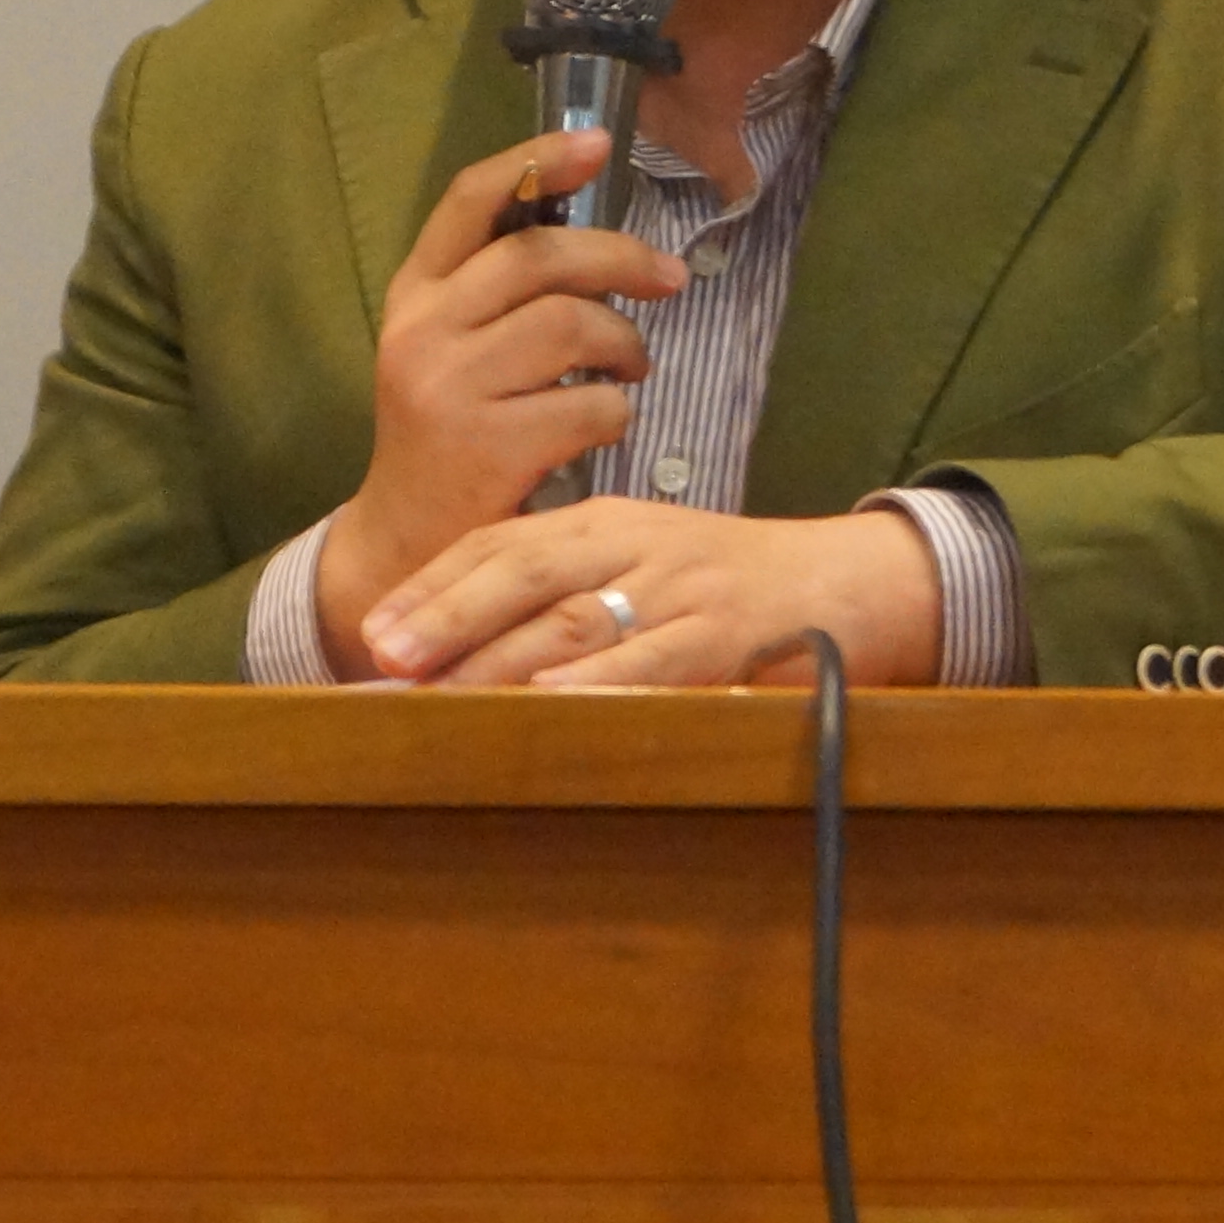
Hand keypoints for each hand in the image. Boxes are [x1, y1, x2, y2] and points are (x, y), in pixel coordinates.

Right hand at [311, 131, 689, 676]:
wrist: (405, 550)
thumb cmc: (450, 439)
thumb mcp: (451, 352)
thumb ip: (500, 296)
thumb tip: (597, 241)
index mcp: (415, 294)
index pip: (472, 199)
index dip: (537, 158)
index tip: (596, 142)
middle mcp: (422, 330)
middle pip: (540, 255)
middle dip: (621, 258)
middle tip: (669, 279)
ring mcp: (449, 387)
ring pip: (572, 324)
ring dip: (625, 342)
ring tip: (631, 366)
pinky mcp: (486, 446)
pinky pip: (589, 402)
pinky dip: (615, 411)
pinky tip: (602, 427)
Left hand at [362, 502, 945, 690]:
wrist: (849, 580)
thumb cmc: (730, 586)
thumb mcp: (643, 568)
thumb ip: (568, 595)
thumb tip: (465, 653)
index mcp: (607, 523)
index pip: (501, 541)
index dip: (434, 582)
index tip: (374, 626)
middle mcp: (636, 544)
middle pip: (524, 569)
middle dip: (447, 613)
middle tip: (383, 655)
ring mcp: (682, 588)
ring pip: (576, 615)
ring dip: (500, 656)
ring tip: (439, 691)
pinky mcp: (726, 634)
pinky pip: (654, 658)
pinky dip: (599, 679)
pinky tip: (551, 700)